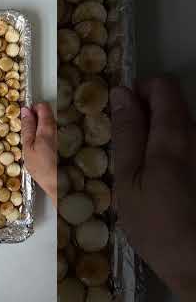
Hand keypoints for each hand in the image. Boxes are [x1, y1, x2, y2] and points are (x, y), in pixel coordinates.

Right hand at [21, 103, 56, 205]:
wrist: (57, 182)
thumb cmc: (40, 166)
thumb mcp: (27, 146)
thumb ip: (27, 127)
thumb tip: (25, 110)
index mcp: (47, 127)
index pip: (43, 106)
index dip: (33, 108)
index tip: (25, 117)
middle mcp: (57, 129)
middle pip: (47, 114)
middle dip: (36, 117)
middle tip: (27, 131)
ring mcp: (61, 136)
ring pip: (49, 123)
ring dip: (40, 127)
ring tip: (32, 141)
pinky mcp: (62, 143)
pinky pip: (52, 132)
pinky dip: (45, 134)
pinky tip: (40, 147)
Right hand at [111, 78, 195, 301]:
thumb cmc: (155, 224)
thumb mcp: (128, 178)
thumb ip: (127, 133)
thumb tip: (121, 94)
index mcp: (174, 135)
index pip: (162, 87)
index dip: (138, 92)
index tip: (122, 116)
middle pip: (173, 105)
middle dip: (146, 117)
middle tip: (129, 152)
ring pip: (181, 126)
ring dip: (158, 137)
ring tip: (144, 172)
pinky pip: (188, 146)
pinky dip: (171, 152)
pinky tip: (164, 182)